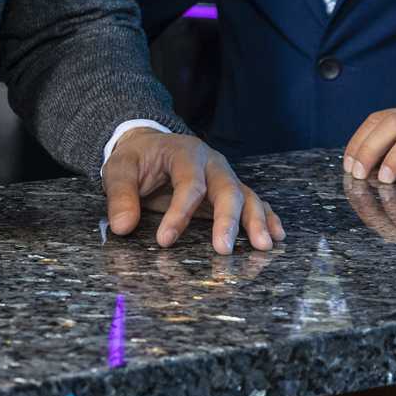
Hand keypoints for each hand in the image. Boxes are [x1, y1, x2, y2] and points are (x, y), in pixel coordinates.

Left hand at [103, 130, 284, 254]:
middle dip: (227, 219)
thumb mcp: (119, 170)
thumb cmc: (137, 159)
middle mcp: (211, 163)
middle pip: (227, 188)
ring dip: (256, 220)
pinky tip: (276, 235)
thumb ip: (120, 196)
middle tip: (223, 249)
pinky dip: (266, 217)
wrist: (150, 146)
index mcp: (185, 153)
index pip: (189, 184)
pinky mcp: (228, 190)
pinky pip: (253, 201)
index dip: (179, 213)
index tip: (164, 240)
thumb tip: (122, 227)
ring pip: (246, 195)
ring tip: (264, 245)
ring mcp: (224, 176)